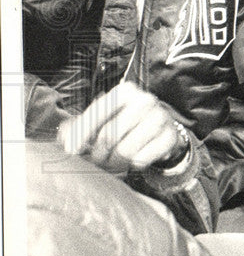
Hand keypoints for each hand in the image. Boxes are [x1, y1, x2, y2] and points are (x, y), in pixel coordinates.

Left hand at [60, 81, 187, 172]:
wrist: (160, 127)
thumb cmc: (124, 122)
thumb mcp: (104, 117)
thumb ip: (80, 126)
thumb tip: (62, 139)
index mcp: (125, 91)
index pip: (97, 113)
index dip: (81, 135)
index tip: (71, 152)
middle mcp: (145, 100)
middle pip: (109, 136)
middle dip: (97, 154)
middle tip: (94, 162)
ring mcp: (160, 118)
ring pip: (125, 150)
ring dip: (113, 163)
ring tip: (111, 163)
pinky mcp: (169, 137)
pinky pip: (142, 159)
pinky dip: (132, 164)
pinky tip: (131, 160)